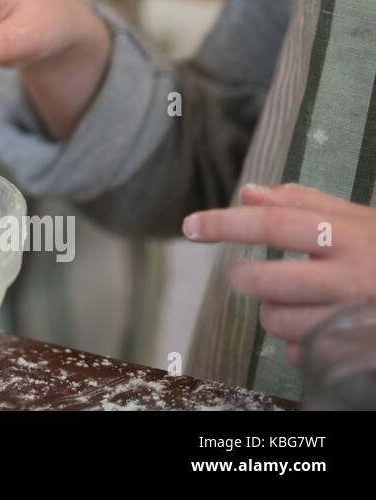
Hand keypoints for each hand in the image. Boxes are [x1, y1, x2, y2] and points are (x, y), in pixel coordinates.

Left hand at [184, 184, 375, 366]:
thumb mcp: (362, 220)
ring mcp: (355, 319)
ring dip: (273, 314)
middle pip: (268, 282)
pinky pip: (303, 355)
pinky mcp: (357, 353)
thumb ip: (306, 203)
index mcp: (350, 237)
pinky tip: (320, 329)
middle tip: (248, 275)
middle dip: (246, 280)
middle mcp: (353, 278)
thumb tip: (249, 192)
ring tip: (297, 303)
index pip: (274, 224)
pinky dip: (300, 345)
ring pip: (279, 322)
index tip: (191, 225)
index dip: (226, 223)